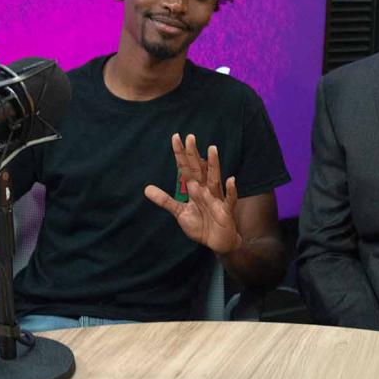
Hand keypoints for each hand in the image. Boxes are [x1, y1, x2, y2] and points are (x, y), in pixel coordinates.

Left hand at [144, 133, 242, 253]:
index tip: (175, 137)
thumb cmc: (201, 224)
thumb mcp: (180, 212)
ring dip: (214, 165)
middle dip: (193, 154)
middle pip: (198, 169)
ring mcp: (216, 199)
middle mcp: (205, 190)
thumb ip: (165, 200)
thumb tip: (146, 189)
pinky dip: (231, 191)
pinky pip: (229, 200)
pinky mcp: (225, 211)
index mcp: (194, 189)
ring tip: (212, 149)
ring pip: (214, 179)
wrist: (217, 242)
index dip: (180, 154)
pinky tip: (231, 180)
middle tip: (190, 137)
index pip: (185, 168)